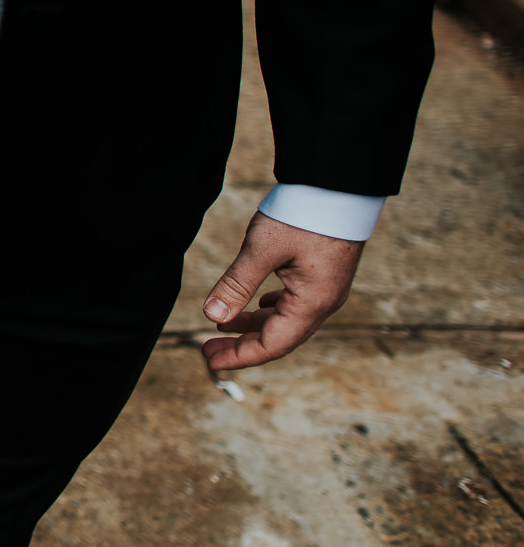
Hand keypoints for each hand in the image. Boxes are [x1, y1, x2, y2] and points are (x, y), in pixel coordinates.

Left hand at [199, 212, 364, 371]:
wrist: (339, 185)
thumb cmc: (304, 215)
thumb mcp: (262, 250)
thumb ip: (237, 284)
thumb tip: (213, 316)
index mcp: (311, 303)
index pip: (272, 345)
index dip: (240, 356)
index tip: (209, 361)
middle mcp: (322, 302)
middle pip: (279, 338)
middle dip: (242, 346)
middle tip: (207, 350)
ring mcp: (324, 289)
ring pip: (285, 320)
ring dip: (253, 326)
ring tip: (221, 327)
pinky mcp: (321, 274)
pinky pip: (293, 303)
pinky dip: (268, 309)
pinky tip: (255, 305)